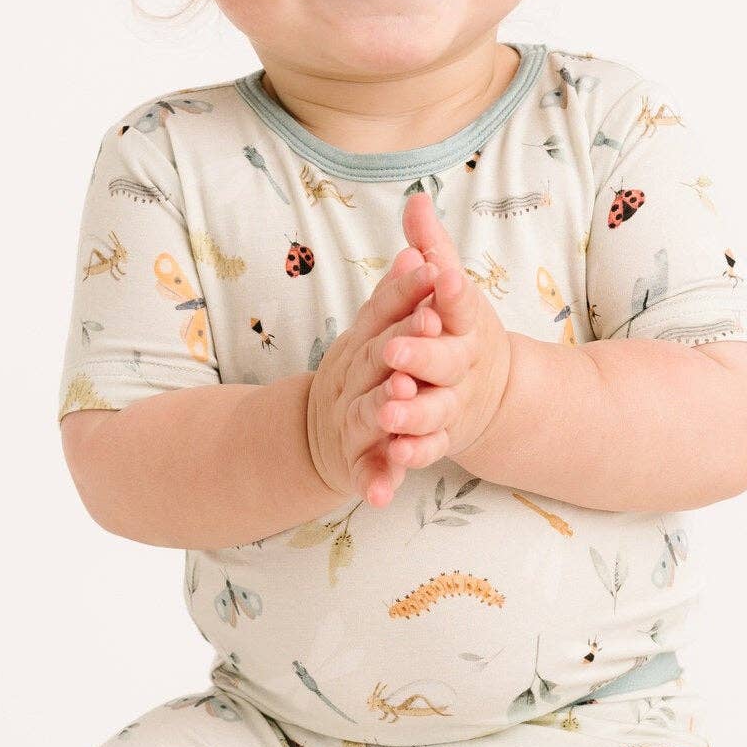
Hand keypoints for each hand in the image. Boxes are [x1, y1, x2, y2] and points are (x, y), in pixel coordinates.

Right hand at [305, 243, 446, 508]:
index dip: (408, 291)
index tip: (435, 269)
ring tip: (403, 398)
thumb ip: (395, 298)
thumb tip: (415, 251)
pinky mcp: (355, 464)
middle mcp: (352, 379)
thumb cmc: (359, 376)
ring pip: (369, 413)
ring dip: (385, 406)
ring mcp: (351, 421)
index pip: (384, 311)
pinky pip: (366, 474)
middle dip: (404, 340)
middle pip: (377, 357)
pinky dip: (375, 483)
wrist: (311, 437)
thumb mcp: (373, 334)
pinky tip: (385, 494)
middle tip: (430, 324)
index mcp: (362, 343)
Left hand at [366, 189, 513, 479]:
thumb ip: (431, 248)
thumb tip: (415, 198)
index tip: (440, 276)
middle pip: (446, 360)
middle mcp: (464, 364)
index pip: (460, 302)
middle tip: (395, 350)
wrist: (490, 391)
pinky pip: (429, 448)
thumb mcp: (449, 287)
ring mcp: (455, 403)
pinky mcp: (444, 437)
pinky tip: (393, 455)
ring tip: (388, 409)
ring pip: (436, 409)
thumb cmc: (459, 330)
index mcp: (466, 323)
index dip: (450, 291)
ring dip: (413, 411)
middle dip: (422, 355)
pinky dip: (413, 454)